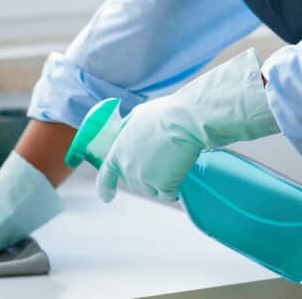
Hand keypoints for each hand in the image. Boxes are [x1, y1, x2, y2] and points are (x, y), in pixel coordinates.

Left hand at [97, 49, 278, 202]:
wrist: (196, 114)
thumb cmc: (183, 107)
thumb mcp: (153, 112)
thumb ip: (142, 126)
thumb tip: (136, 122)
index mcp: (122, 138)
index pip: (107, 168)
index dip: (107, 183)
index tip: (105, 194)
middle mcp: (126, 156)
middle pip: (137, 178)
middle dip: (150, 172)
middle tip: (168, 156)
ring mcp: (140, 171)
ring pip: (153, 186)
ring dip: (166, 176)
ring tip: (178, 155)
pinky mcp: (158, 182)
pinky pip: (168, 191)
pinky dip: (178, 183)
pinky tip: (183, 168)